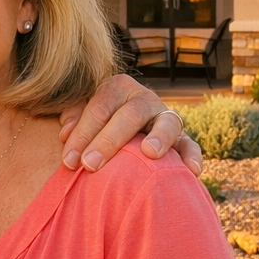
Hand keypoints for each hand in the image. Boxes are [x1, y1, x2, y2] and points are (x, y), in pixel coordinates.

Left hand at [58, 73, 200, 174]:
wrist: (125, 127)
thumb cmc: (97, 123)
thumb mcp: (83, 114)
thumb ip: (74, 119)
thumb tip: (65, 134)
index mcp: (117, 87)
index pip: (99, 109)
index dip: (82, 134)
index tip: (69, 161)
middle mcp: (144, 98)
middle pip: (129, 115)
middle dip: (108, 140)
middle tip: (90, 165)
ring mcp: (165, 116)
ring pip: (167, 122)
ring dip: (159, 137)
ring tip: (150, 153)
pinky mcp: (182, 136)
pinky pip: (190, 144)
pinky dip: (193, 156)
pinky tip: (191, 171)